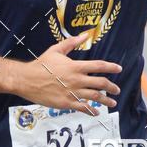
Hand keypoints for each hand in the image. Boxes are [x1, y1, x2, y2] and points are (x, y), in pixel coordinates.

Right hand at [7, 32, 121, 115]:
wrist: (27, 80)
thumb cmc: (41, 64)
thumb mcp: (56, 50)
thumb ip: (72, 43)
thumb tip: (85, 35)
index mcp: (76, 66)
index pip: (99, 66)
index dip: (111, 67)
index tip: (119, 69)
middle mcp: (77, 79)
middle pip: (101, 83)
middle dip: (112, 87)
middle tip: (117, 90)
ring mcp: (72, 92)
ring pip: (95, 97)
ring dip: (106, 100)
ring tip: (112, 103)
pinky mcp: (66, 103)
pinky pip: (83, 107)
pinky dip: (91, 110)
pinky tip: (96, 112)